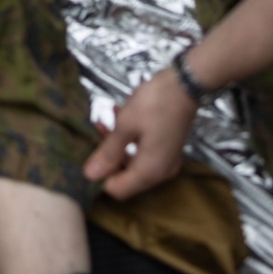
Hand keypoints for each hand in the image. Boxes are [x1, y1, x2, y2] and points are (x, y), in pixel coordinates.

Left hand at [83, 68, 197, 198]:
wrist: (185, 84)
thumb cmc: (153, 104)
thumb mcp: (125, 125)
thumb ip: (107, 152)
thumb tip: (89, 176)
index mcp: (149, 172)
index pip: (118, 189)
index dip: (99, 176)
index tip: (87, 155)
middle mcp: (160, 173)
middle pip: (126, 176)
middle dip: (107, 156)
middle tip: (96, 132)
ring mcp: (167, 162)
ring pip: (133, 162)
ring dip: (117, 145)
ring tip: (104, 121)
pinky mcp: (168, 149)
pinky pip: (144, 153)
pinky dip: (131, 140)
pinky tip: (121, 118)